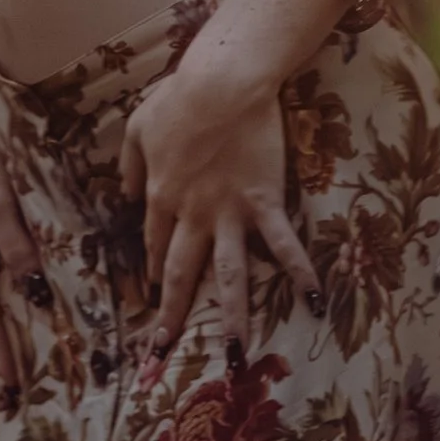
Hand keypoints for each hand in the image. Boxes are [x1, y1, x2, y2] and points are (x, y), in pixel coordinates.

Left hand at [119, 62, 315, 358]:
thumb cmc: (179, 97)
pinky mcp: (264, 202)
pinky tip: (314, 300)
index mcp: (161, 195)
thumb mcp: (138, 127)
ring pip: (229, 276)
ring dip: (231, 319)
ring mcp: (230, 213)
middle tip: (164, 354)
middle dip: (172, 317)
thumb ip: (130, 165)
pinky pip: (282, 243)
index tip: (153, 293)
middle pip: (182, 273)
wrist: (223, 82)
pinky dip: (299, 272)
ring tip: (234, 359)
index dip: (154, 269)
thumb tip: (125, 195)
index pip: (156, 242)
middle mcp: (192, 215)